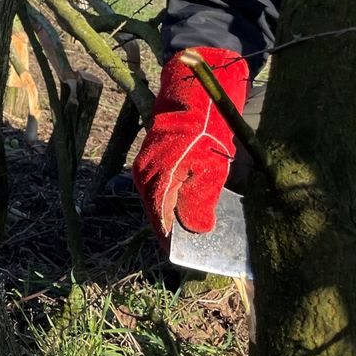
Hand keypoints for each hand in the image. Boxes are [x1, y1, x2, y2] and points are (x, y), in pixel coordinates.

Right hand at [133, 47, 247, 237]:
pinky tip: (188, 207)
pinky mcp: (151, 163)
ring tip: (195, 232)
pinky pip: (159, 191)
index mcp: (156, 180)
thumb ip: (200, 203)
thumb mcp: (211, 169)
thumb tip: (197, 230)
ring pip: (158, 203)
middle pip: (158, 215)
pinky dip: (172, 202)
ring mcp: (145, 169)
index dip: (175, 243)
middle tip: (197, 248)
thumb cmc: (205, 133)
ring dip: (174, 217)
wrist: (193, 98)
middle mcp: (144, 177)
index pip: (161, 223)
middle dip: (176, 233)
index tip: (190, 258)